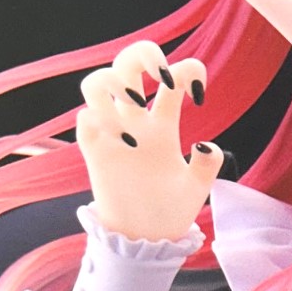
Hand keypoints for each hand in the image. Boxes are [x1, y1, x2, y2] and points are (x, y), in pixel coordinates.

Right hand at [77, 39, 220, 242]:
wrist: (146, 237)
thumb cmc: (172, 209)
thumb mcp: (197, 189)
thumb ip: (206, 166)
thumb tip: (205, 145)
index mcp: (164, 123)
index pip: (173, 77)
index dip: (188, 70)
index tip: (198, 94)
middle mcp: (136, 121)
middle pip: (127, 63)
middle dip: (142, 53)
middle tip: (161, 75)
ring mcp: (113, 133)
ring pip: (97, 83)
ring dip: (114, 81)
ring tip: (136, 105)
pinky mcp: (95, 151)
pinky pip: (85, 119)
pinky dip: (102, 120)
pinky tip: (126, 141)